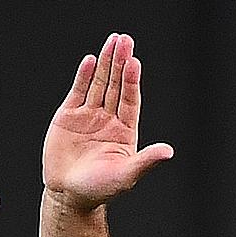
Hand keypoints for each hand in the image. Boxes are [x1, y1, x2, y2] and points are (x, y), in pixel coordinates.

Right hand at [42, 34, 173, 211]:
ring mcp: (88, 116)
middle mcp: (108, 119)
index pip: (130, 99)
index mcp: (124, 130)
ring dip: (105, 63)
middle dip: (120, 63)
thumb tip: (168, 152)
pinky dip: (83, 77)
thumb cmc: (100, 190)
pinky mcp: (67, 118)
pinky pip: (77, 93)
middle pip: (115, 85)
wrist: (68, 196)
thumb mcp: (126, 176)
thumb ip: (146, 161)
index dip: (131, 81)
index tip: (134, 62)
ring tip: (112, 41)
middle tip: (124, 40)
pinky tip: (90, 60)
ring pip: (98, 84)